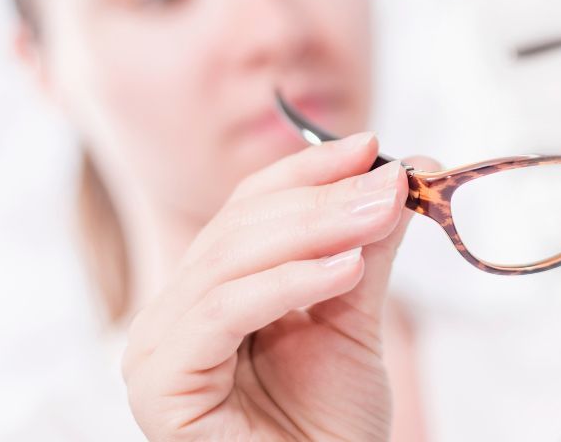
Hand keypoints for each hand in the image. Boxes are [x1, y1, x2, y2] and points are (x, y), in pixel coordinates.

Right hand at [121, 131, 434, 440]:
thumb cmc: (328, 427)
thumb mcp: (353, 318)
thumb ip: (367, 247)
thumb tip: (403, 170)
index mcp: (209, 291)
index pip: (247, 208)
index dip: (305, 171)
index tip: (371, 145)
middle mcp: (173, 314)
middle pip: (238, 227)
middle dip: (321, 198)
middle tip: (390, 182)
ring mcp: (157, 349)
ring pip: (229, 260)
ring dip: (314, 229)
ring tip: (379, 216)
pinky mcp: (159, 386)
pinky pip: (222, 312)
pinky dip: (286, 282)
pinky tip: (344, 268)